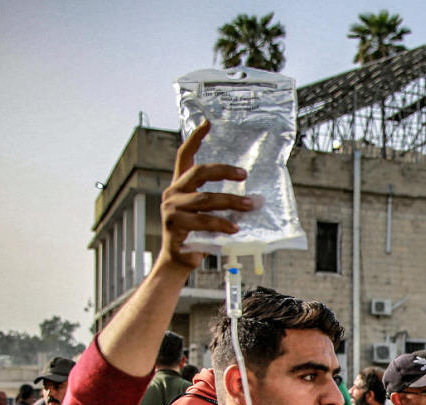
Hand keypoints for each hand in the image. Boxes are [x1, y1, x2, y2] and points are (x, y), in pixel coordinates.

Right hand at [155, 121, 251, 271]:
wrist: (179, 260)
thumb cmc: (198, 235)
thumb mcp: (207, 214)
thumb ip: (220, 203)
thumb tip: (253, 198)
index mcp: (180, 185)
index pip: (185, 155)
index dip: (195, 138)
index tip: (207, 123)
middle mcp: (173, 192)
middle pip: (198, 172)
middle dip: (223, 171)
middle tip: (244, 174)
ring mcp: (172, 207)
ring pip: (205, 199)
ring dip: (231, 201)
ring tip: (250, 205)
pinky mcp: (175, 224)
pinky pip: (203, 221)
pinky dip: (222, 223)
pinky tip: (235, 227)